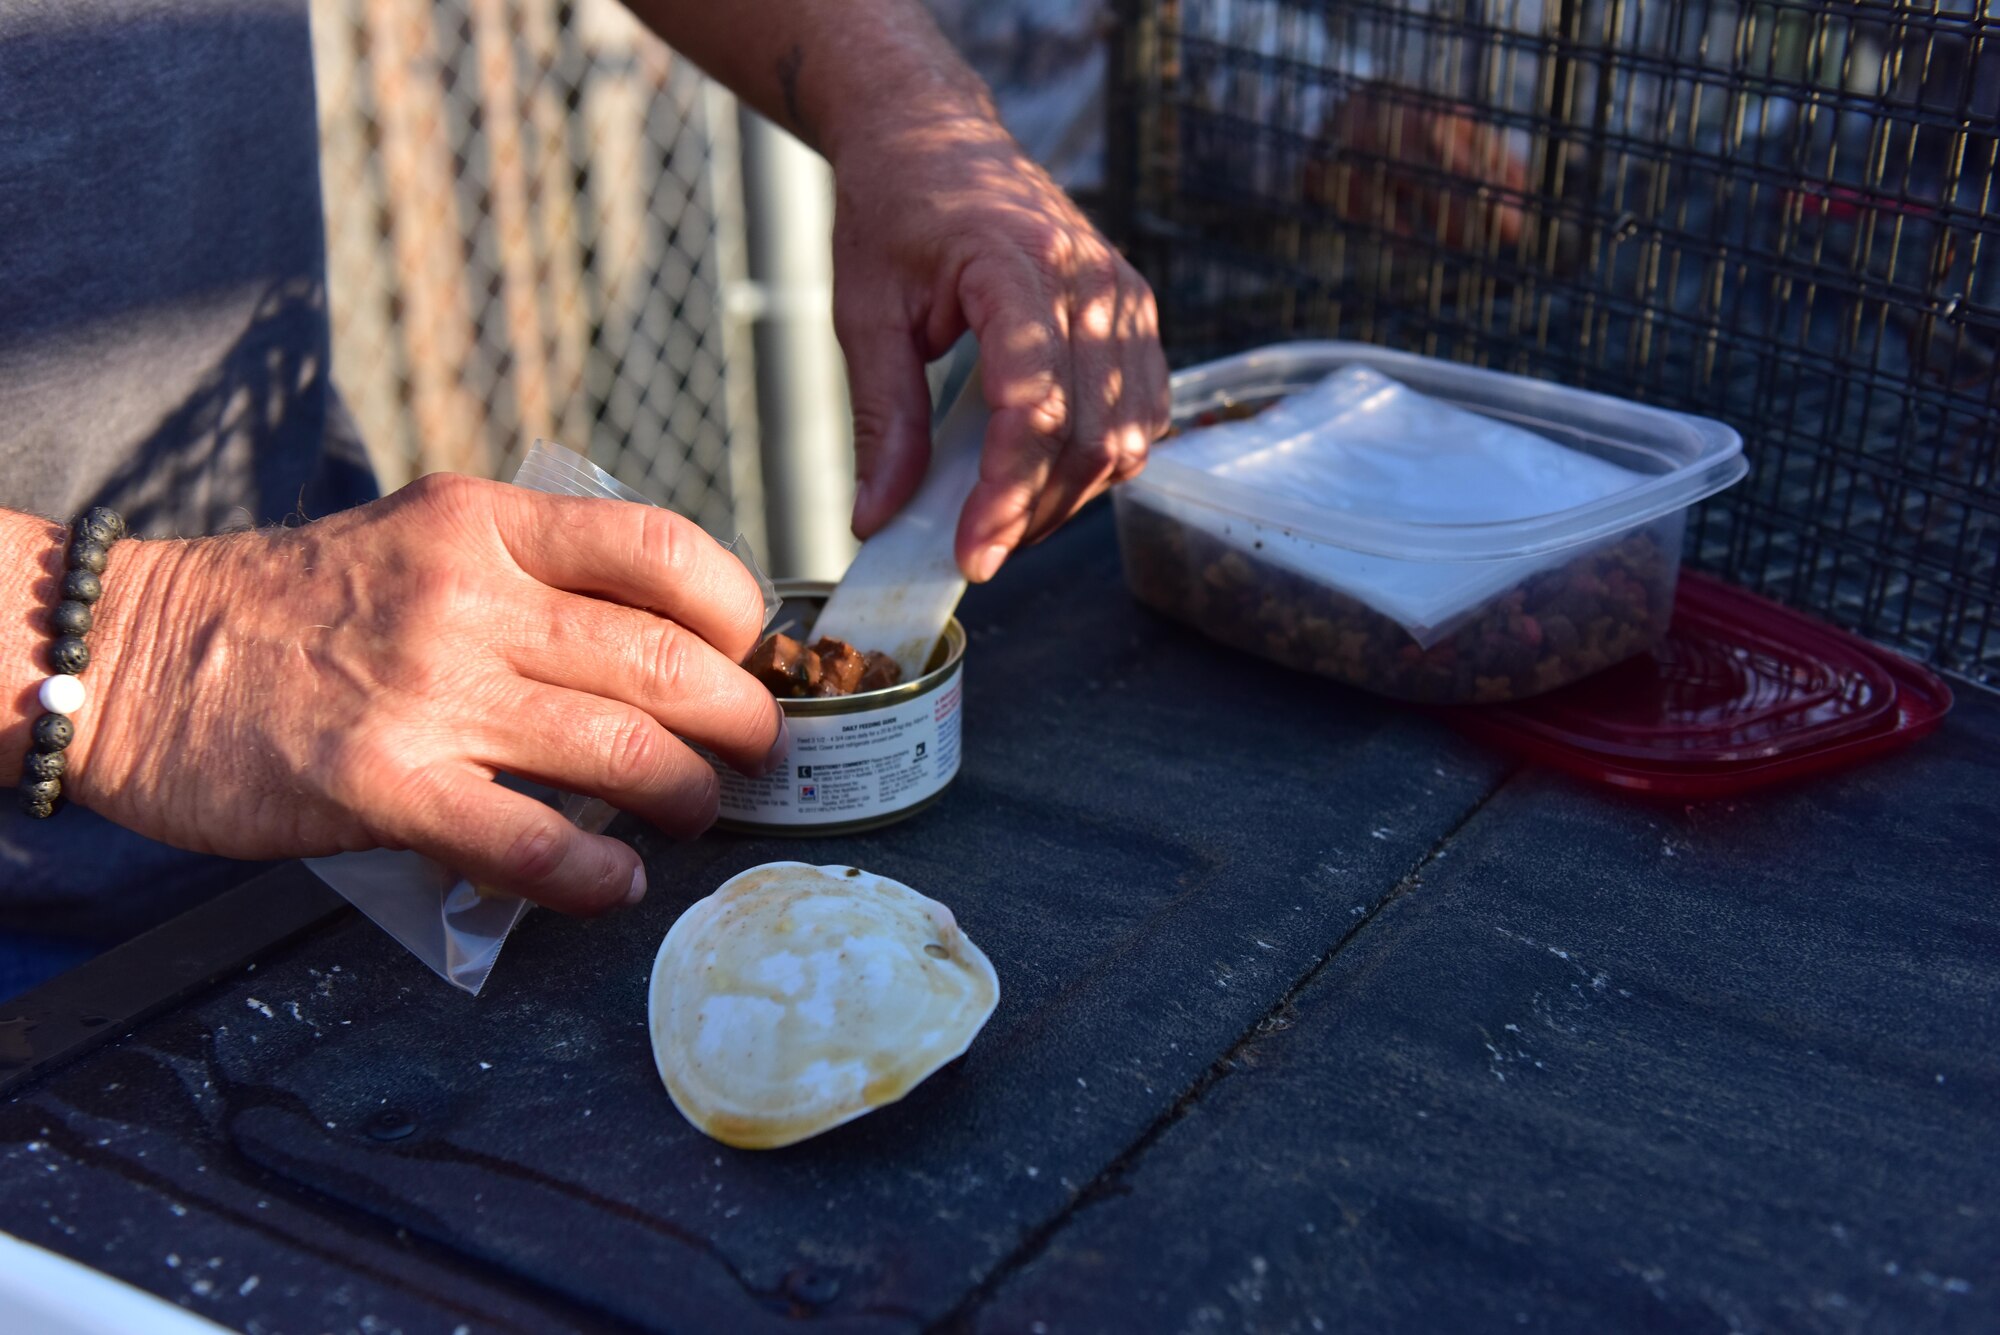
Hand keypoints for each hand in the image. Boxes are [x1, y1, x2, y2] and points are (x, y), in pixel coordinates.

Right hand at [65, 475, 784, 912]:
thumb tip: (657, 640)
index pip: (662, 550)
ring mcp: (425, 693)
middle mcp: (467, 598)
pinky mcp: (378, 786)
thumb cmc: (293, 606)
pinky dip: (595, 873)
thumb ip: (528, 573)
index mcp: (485, 524)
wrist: (132, 654)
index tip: (749, 656)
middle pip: (666, 663)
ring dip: (687, 797)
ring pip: (620, 750)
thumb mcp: (418, 537)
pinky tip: (618, 881)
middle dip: (741, 722)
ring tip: (694, 815)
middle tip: (754, 755)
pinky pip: (527, 841)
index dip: (736, 613)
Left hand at [830, 111, 1170, 582]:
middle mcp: (1091, 281)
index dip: (1006, 495)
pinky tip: (1043, 474)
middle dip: (1034, 513)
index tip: (969, 555)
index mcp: (1017, 264)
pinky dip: (1099, 462)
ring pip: (1128, 437)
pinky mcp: (1136, 314)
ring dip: (1069, 498)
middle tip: (973, 550)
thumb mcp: (865, 313)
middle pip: (1091, 436)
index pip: (1034, 408)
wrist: (935, 138)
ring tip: (1002, 517)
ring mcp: (1125, 296)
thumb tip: (879, 518)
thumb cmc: (895, 213)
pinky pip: (1142, 415)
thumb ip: (884, 419)